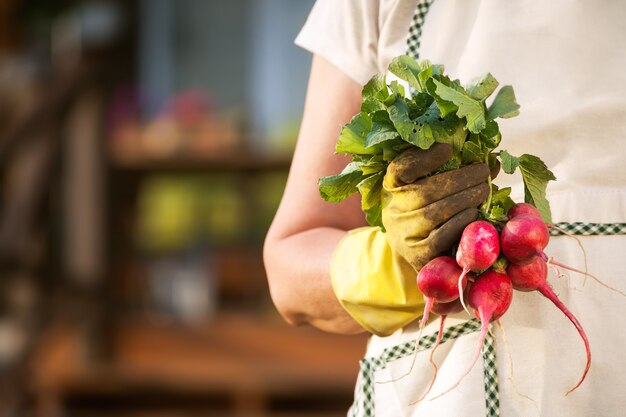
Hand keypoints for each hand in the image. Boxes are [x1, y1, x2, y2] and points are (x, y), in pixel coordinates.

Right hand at [382, 143, 489, 270]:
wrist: (417, 247)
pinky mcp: (417, 255)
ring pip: (432, 214)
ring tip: (483, 191)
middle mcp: (393, 210)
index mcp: (392, 187)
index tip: (447, 149)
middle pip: (423, 192)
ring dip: (463, 200)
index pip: (399, 170)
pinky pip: (438, 239)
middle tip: (482, 174)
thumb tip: (492, 160)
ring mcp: (403, 234)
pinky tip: (473, 213)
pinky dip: (458, 223)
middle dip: (459, 180)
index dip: (422, 159)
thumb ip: (454, 170)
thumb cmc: (428, 207)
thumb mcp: (430, 185)